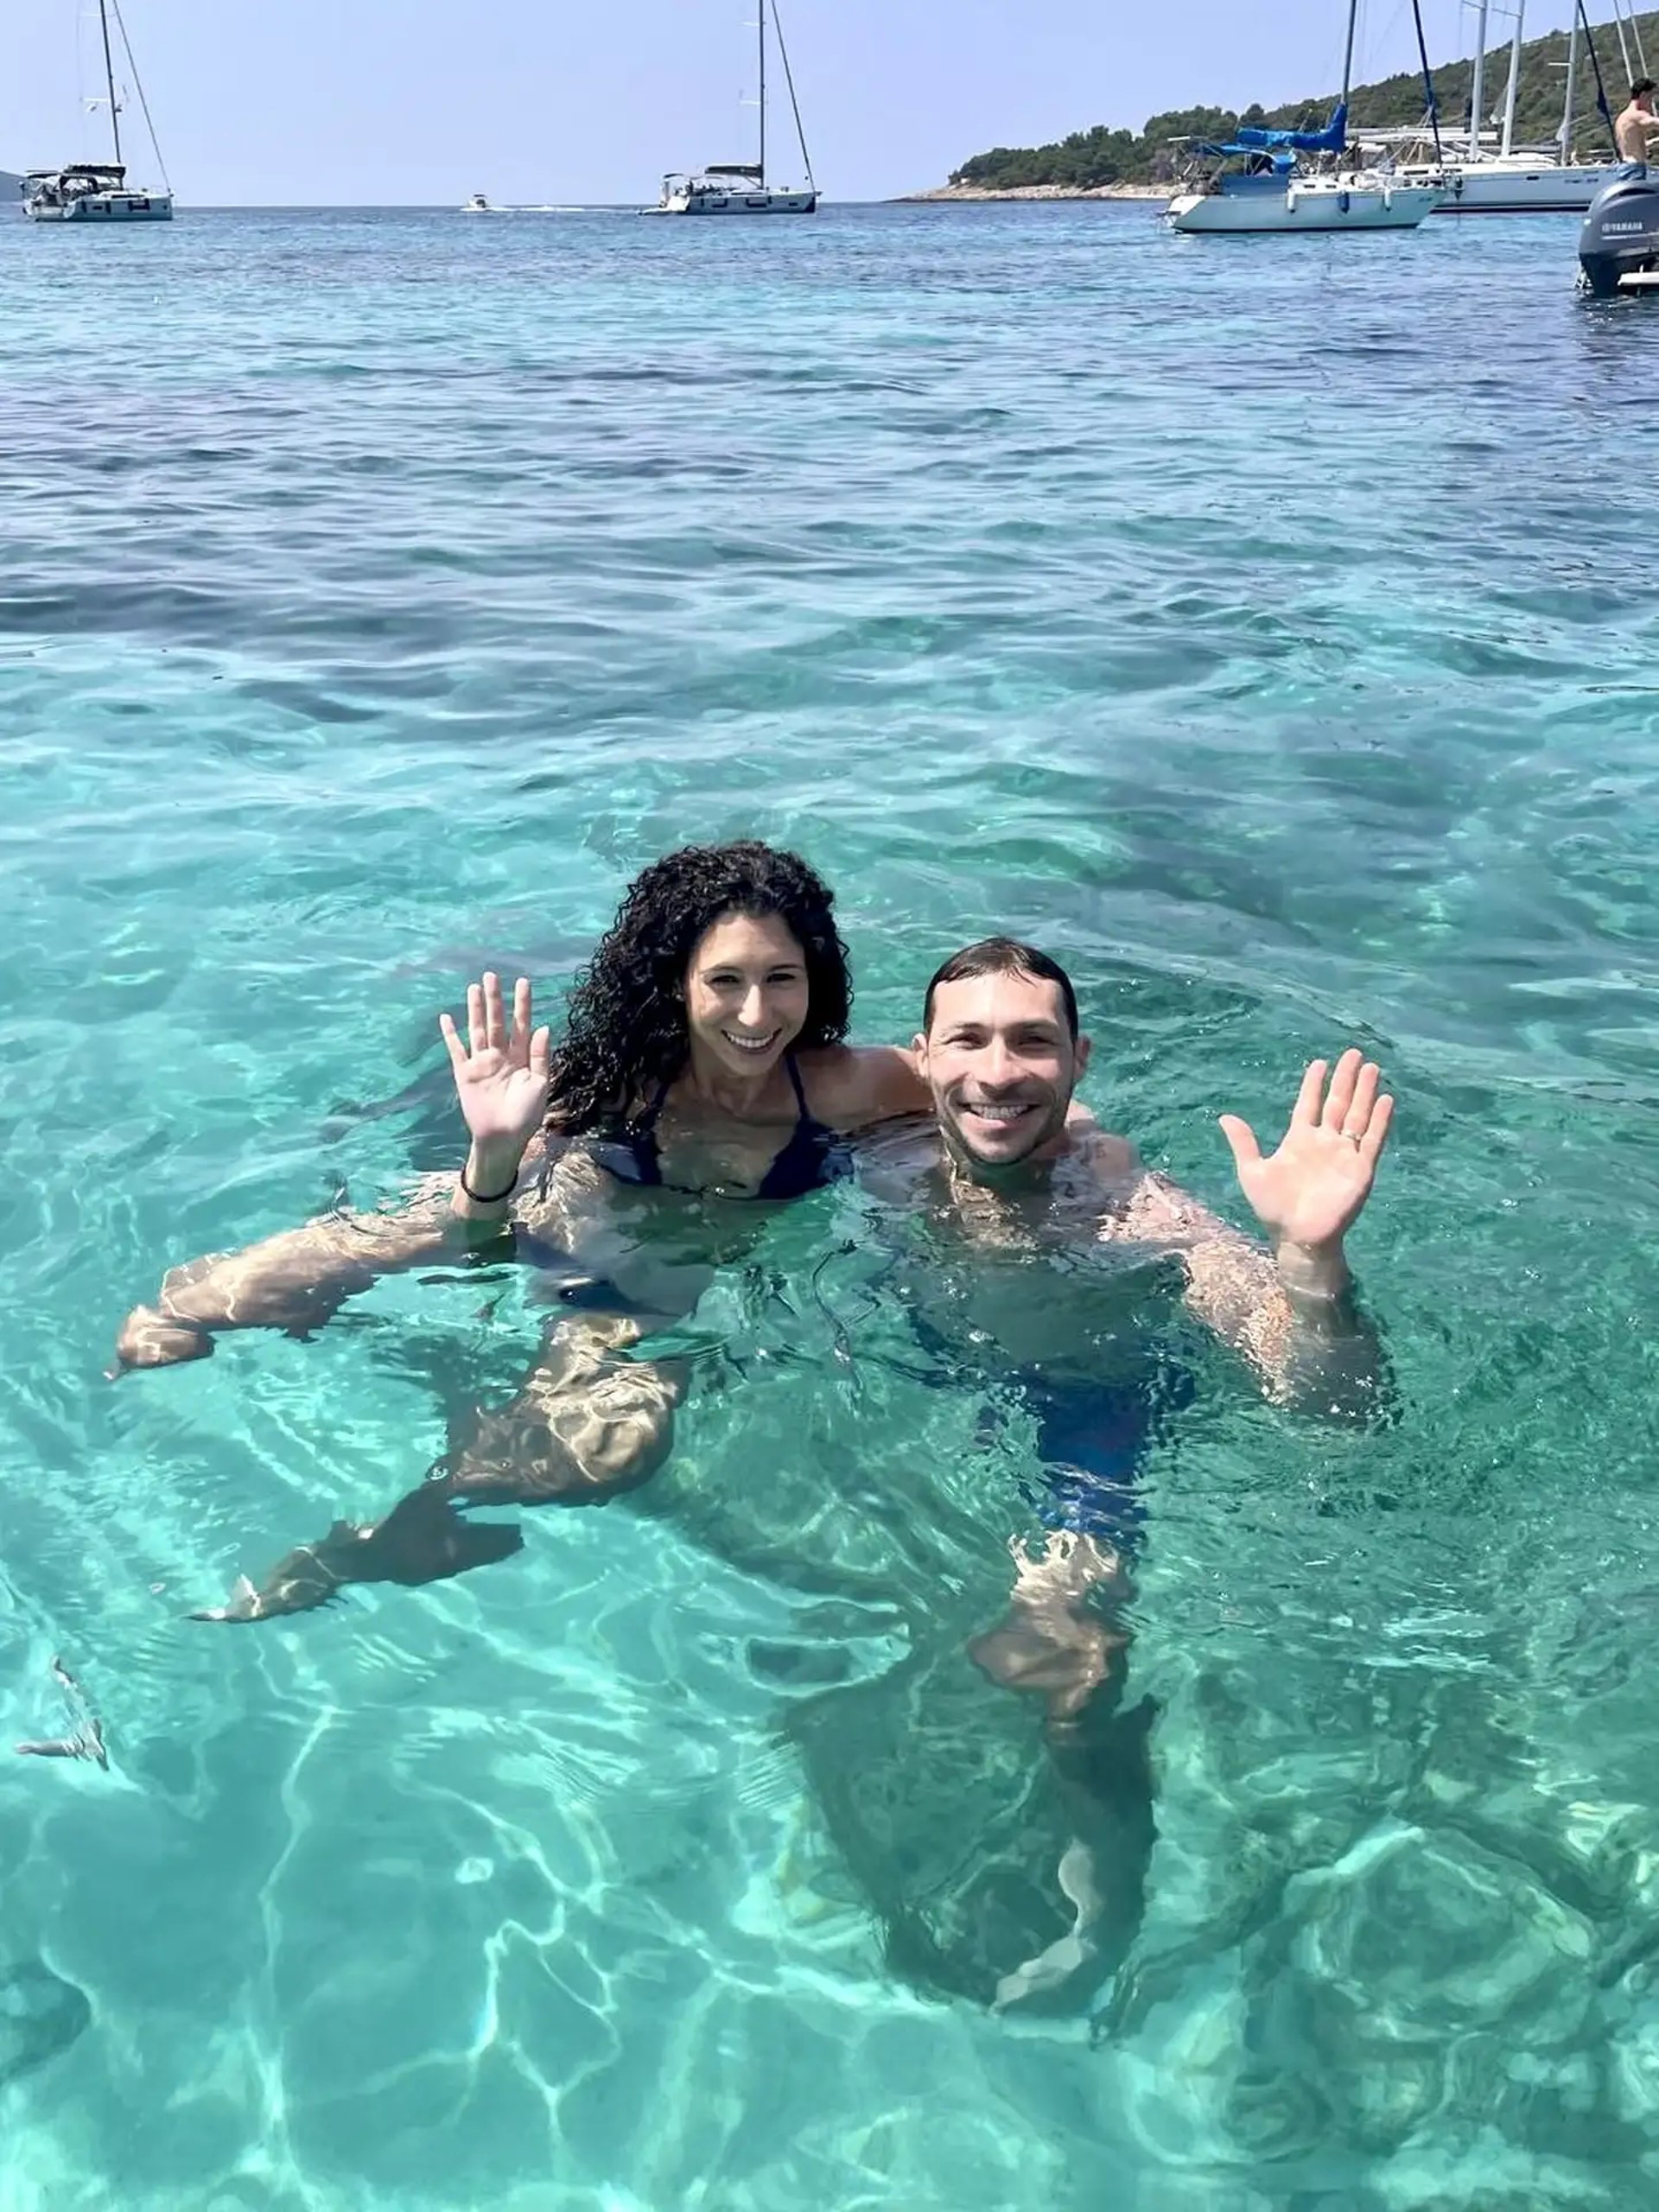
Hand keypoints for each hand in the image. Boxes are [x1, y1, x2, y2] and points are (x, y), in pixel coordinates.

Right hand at [439, 973, 550, 1158]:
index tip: (522, 982)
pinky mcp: (465, 1073)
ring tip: (474, 987)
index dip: (522, 1004)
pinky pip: (456, 1050)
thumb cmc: (526, 1116)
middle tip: (492, 975)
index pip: (522, 1025)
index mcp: (521, 1058)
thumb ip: (540, 1056)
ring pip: (477, 1029)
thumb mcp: (540, 1085)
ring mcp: (482, 1063)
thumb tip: (543, 1027)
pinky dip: (451, 1034)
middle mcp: (501, 1056)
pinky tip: (446, 1017)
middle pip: (497, 1021)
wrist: (503, 1138)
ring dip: (475, 1009)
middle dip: (495, 999)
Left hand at [1218, 1049, 1392, 1261]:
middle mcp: (1324, 1143)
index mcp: (1299, 1140)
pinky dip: (1379, 1121)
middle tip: (1353, 1053)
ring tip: (1371, 1067)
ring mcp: (1344, 1155)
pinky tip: (1384, 1100)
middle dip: (1345, 1079)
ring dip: (1364, 1093)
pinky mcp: (1360, 1170)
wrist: (1296, 1237)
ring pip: (1357, 1116)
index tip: (1319, 1063)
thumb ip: (1244, 1143)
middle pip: (1337, 1103)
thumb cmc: (1274, 1208)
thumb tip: (1225, 1116)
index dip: (1314, 1084)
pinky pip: (1371, 1141)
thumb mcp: (1252, 1171)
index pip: (1309, 1104)